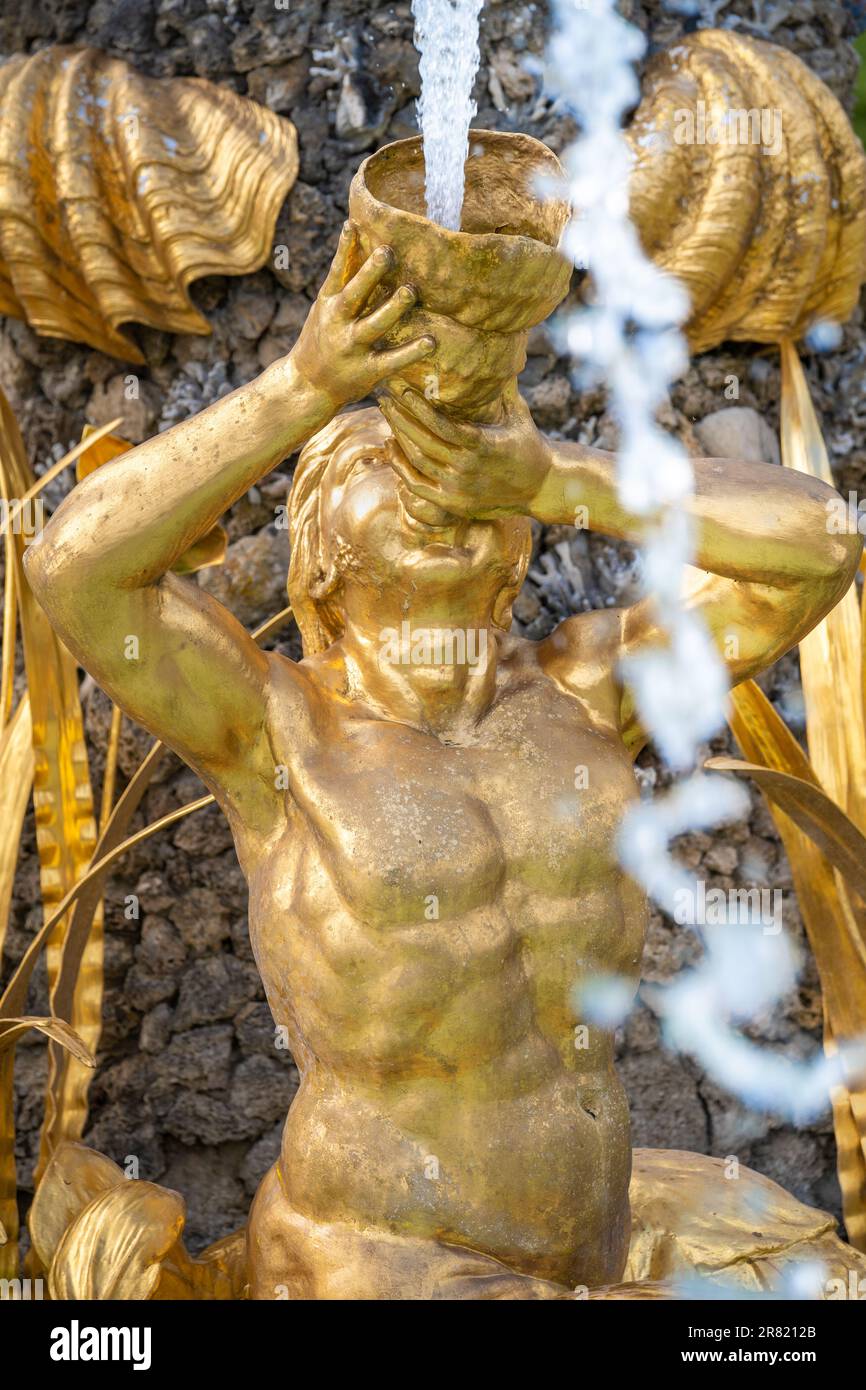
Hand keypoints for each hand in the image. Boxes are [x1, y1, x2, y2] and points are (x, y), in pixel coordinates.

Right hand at [291, 222, 434, 408]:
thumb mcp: (324, 308)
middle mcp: (337, 323)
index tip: (353, 224)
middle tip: (387, 252)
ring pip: (374, 325)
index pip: (336, 271)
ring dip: (392, 308)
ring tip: (410, 291)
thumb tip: (357, 237)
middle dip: (370, 273)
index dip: (344, 248)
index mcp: (327, 303)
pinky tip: (430, 341)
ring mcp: (352, 347)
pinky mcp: (367, 371)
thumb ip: (343, 280)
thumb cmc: (322, 338)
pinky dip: (411, 351)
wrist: (306, 386)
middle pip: (354, 294)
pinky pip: (392, 360)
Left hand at [378, 382, 552, 519]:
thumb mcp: (519, 414)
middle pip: (422, 442)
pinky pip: (418, 487)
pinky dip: (402, 469)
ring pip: (417, 462)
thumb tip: (506, 350)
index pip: (442, 426)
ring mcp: (458, 488)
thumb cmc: (529, 445)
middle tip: (384, 398)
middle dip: (400, 418)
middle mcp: (466, 468)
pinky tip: (391, 450)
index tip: (402, 390)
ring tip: (387, 417)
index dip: (418, 409)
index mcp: (482, 445)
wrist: (541, 488)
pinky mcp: (453, 503)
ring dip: (397, 439)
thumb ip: (505, 386)